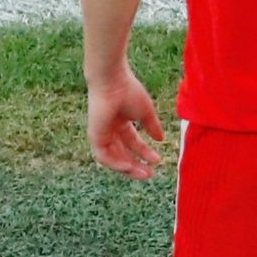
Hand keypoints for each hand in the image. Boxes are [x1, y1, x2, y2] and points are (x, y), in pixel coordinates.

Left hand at [86, 63, 165, 179]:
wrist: (113, 82)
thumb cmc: (129, 91)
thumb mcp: (146, 113)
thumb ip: (152, 127)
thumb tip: (161, 139)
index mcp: (121, 123)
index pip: (132, 143)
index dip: (144, 153)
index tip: (157, 160)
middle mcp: (110, 130)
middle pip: (122, 153)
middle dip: (136, 164)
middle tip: (150, 174)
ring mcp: (101, 134)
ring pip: (113, 158)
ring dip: (128, 167)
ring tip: (144, 173)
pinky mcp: (95, 137)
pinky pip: (104, 156)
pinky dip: (116, 163)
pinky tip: (129, 166)